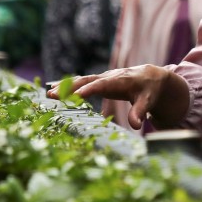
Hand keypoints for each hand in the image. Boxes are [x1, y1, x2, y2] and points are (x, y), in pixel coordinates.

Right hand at [46, 65, 189, 129]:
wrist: (152, 77)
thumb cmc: (149, 90)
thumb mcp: (148, 101)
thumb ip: (140, 112)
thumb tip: (135, 125)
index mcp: (121, 81)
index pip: (103, 84)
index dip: (90, 89)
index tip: (76, 95)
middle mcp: (110, 76)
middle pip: (88, 80)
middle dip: (71, 87)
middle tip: (53, 95)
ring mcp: (104, 78)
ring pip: (83, 80)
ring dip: (67, 86)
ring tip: (50, 94)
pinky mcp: (100, 81)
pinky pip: (83, 82)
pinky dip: (70, 86)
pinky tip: (56, 91)